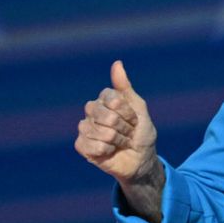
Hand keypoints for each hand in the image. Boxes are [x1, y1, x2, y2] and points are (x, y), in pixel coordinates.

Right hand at [75, 60, 159, 185]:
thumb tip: (117, 63)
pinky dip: (106, 150)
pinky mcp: (82, 145)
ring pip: (100, 131)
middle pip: (106, 115)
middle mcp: (93, 111)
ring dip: (117, 140)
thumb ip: (125, 87)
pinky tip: (109, 151)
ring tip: (120, 143)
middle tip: (128, 133)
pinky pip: (91, 145)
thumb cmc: (141, 134)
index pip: (113, 99)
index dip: (128, 113)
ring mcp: (85, 127)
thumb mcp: (139, 108)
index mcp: (105, 100)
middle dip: (124, 127)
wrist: (141, 160)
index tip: (134, 120)